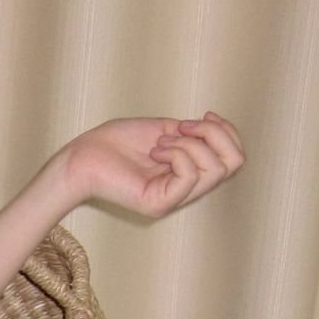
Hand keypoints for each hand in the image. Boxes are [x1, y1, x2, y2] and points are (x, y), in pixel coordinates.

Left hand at [61, 110, 244, 217]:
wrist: (85, 155)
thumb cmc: (117, 142)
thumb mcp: (168, 130)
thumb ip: (195, 134)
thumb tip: (217, 129)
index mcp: (189, 172)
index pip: (233, 158)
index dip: (228, 131)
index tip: (205, 115)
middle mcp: (185, 190)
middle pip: (234, 163)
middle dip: (216, 134)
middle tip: (183, 127)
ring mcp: (174, 199)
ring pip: (215, 169)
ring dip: (192, 144)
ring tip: (161, 142)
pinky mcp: (160, 204)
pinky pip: (190, 176)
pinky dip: (178, 154)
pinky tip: (155, 151)